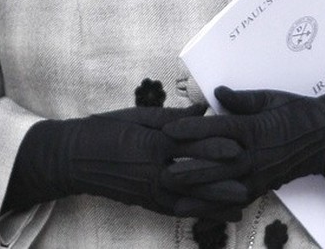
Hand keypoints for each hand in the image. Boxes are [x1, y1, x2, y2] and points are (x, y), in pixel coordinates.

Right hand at [4, 104, 247, 219]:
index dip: (214, 147)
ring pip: (188, 200)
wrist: (73, 158)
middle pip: (194, 178)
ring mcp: (148, 190)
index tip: (237, 146)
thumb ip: (172, 116)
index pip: (188, 146)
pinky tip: (217, 215)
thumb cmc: (105, 129)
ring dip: (215, 203)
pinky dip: (198, 213)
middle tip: (250, 182)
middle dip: (222, 182)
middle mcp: (152, 170)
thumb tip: (204, 110)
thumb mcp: (137, 116)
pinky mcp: (145, 202)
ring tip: (241, 204)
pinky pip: (175, 210)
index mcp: (150, 143)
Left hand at [162, 87, 324, 200]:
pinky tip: (196, 209)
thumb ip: (242, 99)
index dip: (192, 130)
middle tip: (162, 169)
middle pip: (216, 163)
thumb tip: (216, 94)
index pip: (219, 129)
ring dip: (197, 191)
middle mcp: (256, 154)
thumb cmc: (297, 112)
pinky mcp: (262, 187)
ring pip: (223, 185)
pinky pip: (235, 198)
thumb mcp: (270, 98)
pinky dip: (215, 205)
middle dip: (188, 167)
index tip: (168, 129)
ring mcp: (260, 174)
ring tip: (171, 194)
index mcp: (256, 128)